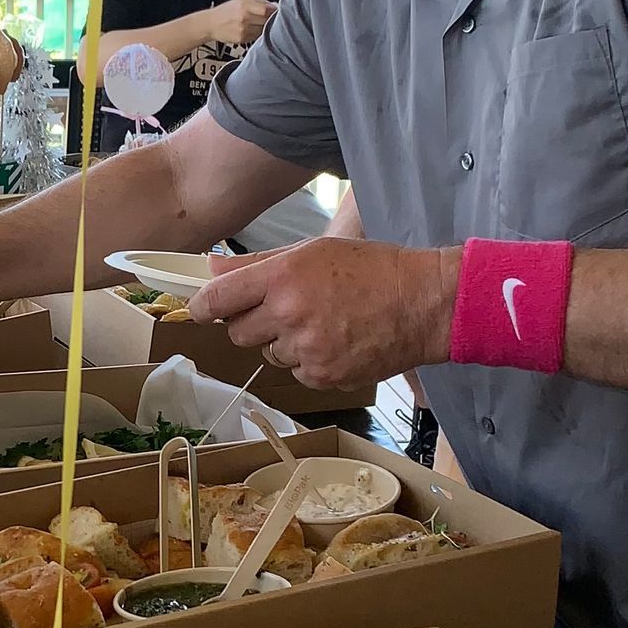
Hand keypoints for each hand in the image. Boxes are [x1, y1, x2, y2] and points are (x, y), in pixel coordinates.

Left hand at [188, 237, 459, 388]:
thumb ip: (256, 264)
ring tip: (322, 323)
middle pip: (237, 333)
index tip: (202, 309)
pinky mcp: (324, 376)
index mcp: (283, 277)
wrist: (425, 303)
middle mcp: (289, 314)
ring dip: (284, 343)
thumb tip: (210, 268)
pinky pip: (296, 373)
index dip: (203, 306)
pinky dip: (309, 362)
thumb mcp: (313, 250)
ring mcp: (307, 349)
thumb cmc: (373, 270)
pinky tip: (337, 342)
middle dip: (252, 323)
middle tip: (284, 309)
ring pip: (268, 354)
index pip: (217, 299)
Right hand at [204, 0, 275, 46]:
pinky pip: (257, 36)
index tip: (278, 11)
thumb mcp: (242, 0)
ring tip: (260, 24)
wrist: (211, 24)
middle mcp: (245, 18)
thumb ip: (259, 3)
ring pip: (264, 30)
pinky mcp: (243, 40)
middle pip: (267, 20)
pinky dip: (259, 33)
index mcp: (245, 5)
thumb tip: (276, 6)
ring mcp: (244, 30)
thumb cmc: (227, 11)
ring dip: (266, 27)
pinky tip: (254, 30)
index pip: (267, 10)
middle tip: (273, 18)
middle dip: (272, 19)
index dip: (275, 11)